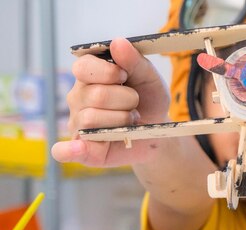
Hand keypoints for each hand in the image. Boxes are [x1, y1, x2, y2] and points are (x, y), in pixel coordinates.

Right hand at [51, 38, 169, 166]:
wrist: (159, 131)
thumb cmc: (149, 101)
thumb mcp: (150, 79)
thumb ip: (135, 61)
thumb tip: (118, 42)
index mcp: (88, 76)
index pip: (83, 67)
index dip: (109, 73)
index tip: (125, 76)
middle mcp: (77, 98)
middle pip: (96, 96)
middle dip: (126, 100)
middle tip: (134, 104)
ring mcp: (78, 124)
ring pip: (92, 120)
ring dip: (122, 120)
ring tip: (130, 121)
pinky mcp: (85, 150)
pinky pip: (67, 151)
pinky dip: (69, 151)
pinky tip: (77, 148)